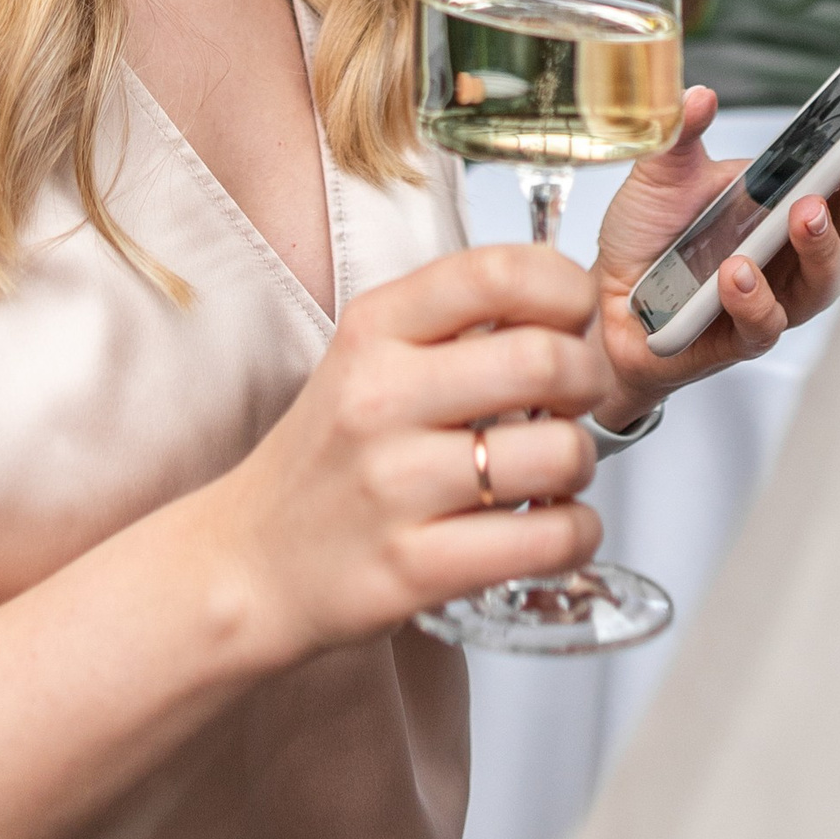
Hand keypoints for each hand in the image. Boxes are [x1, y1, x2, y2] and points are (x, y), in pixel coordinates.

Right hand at [203, 244, 616, 663]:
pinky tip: (554, 529)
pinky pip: (547, 539)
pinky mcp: (414, 566)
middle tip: (573, 403)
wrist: (250, 564)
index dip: (566, 289)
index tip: (573, 319)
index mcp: (375, 329)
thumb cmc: (331, 459)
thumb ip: (455, 326)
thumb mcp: (369, 361)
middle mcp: (380, 396)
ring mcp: (395, 485)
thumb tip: (569, 309)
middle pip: (546, 360)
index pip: (498, 272)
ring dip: (582, 465)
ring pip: (559, 453)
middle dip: (589, 381)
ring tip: (554, 474)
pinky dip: (577, 534)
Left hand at [589, 86, 839, 428]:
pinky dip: (754, 300)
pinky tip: (736, 274)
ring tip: (803, 215)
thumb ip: (682, 133)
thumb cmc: (647, 236)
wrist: (601, 297)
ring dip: (820, 248)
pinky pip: (762, 325)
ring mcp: (770, 298)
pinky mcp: (737, 338)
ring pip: (822, 284)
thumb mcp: (661, 173)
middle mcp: (787, 255)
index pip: (837, 182)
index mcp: (780, 206)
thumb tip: (699, 96)